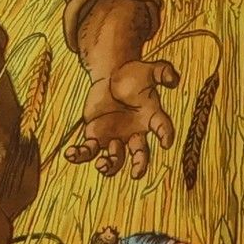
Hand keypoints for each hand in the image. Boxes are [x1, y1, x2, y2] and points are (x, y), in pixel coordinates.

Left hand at [69, 57, 180, 177]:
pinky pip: (88, 150)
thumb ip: (163, 72)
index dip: (166, 135)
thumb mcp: (150, 70)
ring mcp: (115, 137)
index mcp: (151, 118)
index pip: (162, 128)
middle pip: (140, 155)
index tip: (166, 143)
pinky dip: (79, 155)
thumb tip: (173, 80)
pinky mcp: (96, 136)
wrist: (113, 76)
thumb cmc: (135, 75)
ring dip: (110, 164)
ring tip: (103, 163)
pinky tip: (70, 154)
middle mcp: (135, 133)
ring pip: (115, 159)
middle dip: (139, 165)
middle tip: (136, 174)